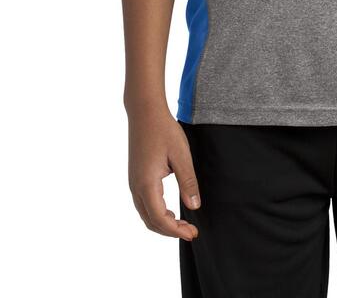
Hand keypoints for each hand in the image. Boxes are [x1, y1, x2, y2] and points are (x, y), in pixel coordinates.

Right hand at [127, 104, 200, 240]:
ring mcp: (133, 182)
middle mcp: (136, 187)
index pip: (160, 219)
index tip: (192, 233)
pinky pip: (143, 204)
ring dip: (162, 224)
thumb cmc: (164, 131)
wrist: (145, 112)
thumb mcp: (181, 155)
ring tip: (182, 224)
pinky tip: (170, 211)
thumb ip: (188, 182)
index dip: (176, 230)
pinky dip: (156, 214)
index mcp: (147, 183)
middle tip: (191, 231)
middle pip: (151, 221)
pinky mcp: (135, 177)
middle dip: (170, 231)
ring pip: (145, 214)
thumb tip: (194, 206)